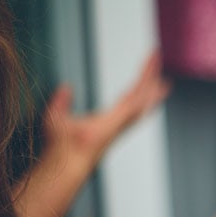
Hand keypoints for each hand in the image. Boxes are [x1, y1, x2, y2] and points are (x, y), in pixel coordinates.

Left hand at [42, 51, 170, 167]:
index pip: (129, 96)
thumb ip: (62, 101)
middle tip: (157, 56)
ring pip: (142, 94)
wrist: (64, 160)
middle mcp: (121, 120)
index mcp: (110, 119)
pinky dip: (150, 91)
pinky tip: (159, 82)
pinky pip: (138, 102)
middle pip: (140, 92)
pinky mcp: (120, 120)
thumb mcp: (57, 115)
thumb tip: (65, 86)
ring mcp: (122, 120)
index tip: (148, 70)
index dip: (139, 82)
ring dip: (151, 76)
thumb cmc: (61, 146)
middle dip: (150, 74)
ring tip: (158, 59)